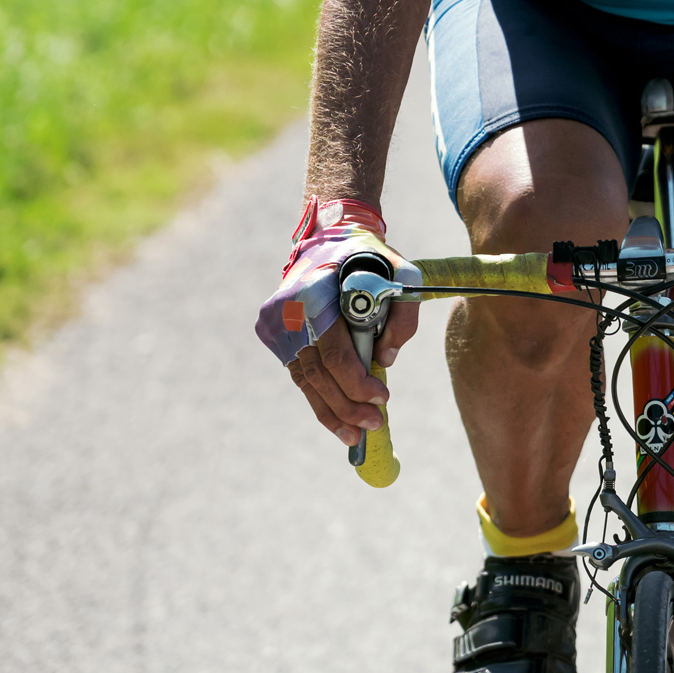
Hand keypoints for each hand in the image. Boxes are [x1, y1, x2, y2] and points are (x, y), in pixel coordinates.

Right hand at [253, 197, 422, 447]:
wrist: (328, 236)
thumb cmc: (369, 258)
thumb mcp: (402, 274)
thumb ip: (402, 318)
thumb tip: (386, 361)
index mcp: (314, 296)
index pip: (334, 355)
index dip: (357, 383)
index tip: (382, 399)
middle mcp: (287, 312)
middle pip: (318, 374)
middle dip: (347, 406)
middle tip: (373, 426)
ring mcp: (274, 323)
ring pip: (305, 379)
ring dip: (331, 411)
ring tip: (354, 436)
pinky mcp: (271, 331)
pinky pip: (298, 372)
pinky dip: (317, 396)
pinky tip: (337, 417)